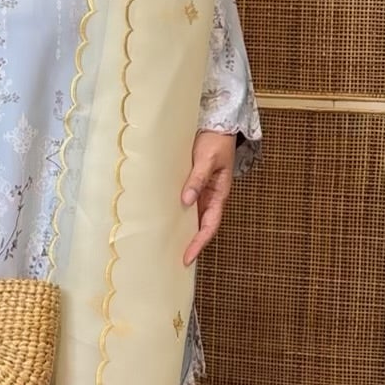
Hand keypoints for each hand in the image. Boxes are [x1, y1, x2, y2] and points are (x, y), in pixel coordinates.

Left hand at [181, 130, 235, 265]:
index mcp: (219, 194)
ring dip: (183, 230)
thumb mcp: (207, 159)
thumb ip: (197, 179)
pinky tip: (165, 219)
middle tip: (175, 259)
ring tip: (168, 245)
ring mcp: (202, 191)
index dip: (199, 243)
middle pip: (202, 226)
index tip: (188, 256)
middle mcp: (211, 197)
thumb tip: (187, 201)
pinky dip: (177, 213)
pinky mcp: (193, 184)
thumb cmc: (216, 141)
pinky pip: (187, 203)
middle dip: (191, 243)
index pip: (210, 225)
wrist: (217, 125)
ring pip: (193, 216)